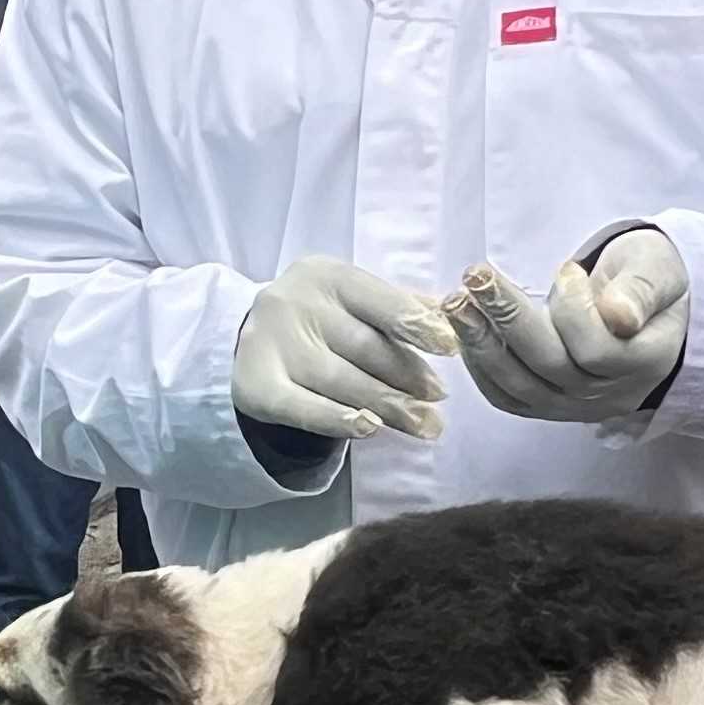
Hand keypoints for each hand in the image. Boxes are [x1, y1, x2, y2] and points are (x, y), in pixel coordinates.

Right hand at [234, 256, 458, 443]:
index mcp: (327, 276)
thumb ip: (400, 305)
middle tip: (439, 399)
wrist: (250, 336)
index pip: (379, 302)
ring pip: (342, 381)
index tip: (451, 347)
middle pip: (364, 347)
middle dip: (408, 376)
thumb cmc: (320, 316)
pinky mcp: (256, 385)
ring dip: (388, 406)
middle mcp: (296, 304)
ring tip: (425, 424)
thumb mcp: (354, 299)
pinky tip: (368, 428)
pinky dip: (337, 420)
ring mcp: (273, 345)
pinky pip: (302, 408)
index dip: (416, 325)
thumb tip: (453, 314)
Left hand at [448, 229, 687, 423]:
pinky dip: (481, 366)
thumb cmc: (648, 281)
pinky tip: (465, 330)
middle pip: (551, 367)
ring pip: (522, 386)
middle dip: (508, 319)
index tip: (566, 268)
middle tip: (476, 277)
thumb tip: (618, 315)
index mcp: (647, 359)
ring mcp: (578, 406)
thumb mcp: (657, 269)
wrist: (646, 314)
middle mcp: (611, 393)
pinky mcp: (549, 407)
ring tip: (455, 302)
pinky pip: (508, 398)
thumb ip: (641, 289)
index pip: (599, 350)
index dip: (574, 310)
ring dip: (482, 342)